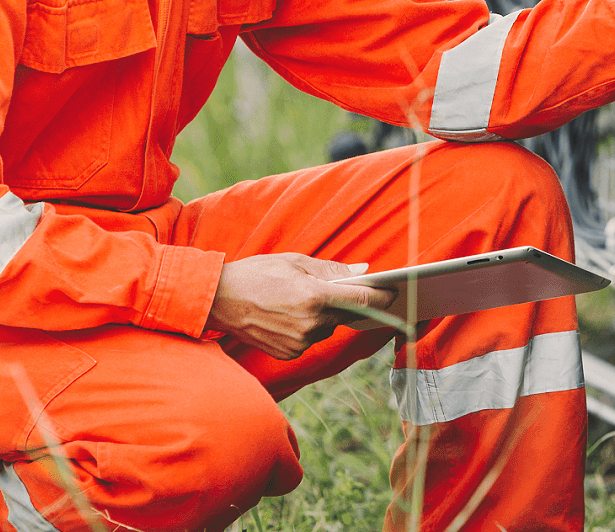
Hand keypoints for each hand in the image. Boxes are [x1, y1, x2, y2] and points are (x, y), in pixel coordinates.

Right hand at [206, 253, 395, 359]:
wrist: (218, 300)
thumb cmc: (257, 274)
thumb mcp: (295, 262)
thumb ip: (332, 270)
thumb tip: (363, 272)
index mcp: (315, 297)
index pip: (363, 300)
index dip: (383, 297)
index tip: (395, 292)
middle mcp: (311, 324)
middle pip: (347, 315)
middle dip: (349, 303)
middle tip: (348, 290)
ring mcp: (299, 342)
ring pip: (328, 328)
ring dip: (325, 315)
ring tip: (303, 298)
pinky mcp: (289, 354)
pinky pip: (310, 339)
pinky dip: (308, 327)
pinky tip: (290, 314)